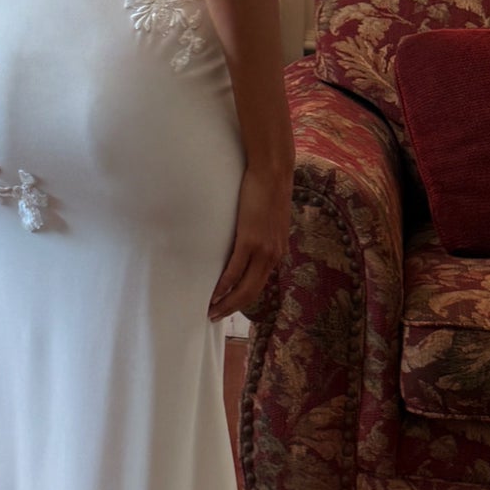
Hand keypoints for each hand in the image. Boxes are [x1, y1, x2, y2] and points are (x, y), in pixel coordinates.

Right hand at [208, 162, 293, 321]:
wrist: (274, 173)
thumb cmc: (269, 191)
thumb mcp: (271, 221)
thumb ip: (264, 236)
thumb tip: (251, 243)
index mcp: (278, 252)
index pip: (260, 285)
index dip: (243, 299)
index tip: (229, 306)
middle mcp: (273, 256)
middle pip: (252, 292)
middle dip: (233, 308)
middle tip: (216, 316)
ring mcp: (262, 249)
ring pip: (244, 287)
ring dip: (226, 302)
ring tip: (211, 309)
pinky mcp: (249, 240)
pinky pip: (234, 270)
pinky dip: (223, 284)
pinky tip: (214, 292)